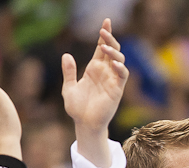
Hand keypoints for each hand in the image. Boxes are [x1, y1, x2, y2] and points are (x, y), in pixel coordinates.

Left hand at [63, 18, 128, 166]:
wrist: (84, 124)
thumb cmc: (77, 108)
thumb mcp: (68, 87)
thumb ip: (68, 72)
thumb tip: (66, 55)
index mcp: (94, 69)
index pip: (101, 48)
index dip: (104, 35)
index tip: (105, 22)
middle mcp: (105, 72)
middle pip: (111, 50)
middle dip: (109, 39)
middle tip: (104, 30)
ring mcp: (112, 80)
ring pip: (119, 60)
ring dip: (114, 52)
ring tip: (105, 48)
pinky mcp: (117, 90)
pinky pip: (122, 76)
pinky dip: (120, 69)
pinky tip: (114, 64)